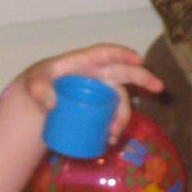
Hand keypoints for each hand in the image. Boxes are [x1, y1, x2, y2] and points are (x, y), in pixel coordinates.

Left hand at [21, 44, 165, 144]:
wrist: (37, 101)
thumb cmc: (38, 83)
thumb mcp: (33, 83)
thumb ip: (38, 89)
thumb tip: (51, 104)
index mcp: (85, 62)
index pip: (107, 53)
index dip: (123, 54)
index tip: (139, 59)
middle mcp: (99, 74)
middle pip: (125, 73)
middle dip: (143, 78)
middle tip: (159, 87)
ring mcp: (102, 91)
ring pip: (121, 100)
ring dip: (123, 116)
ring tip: (114, 133)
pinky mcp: (101, 107)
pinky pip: (114, 114)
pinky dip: (116, 126)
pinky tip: (111, 139)